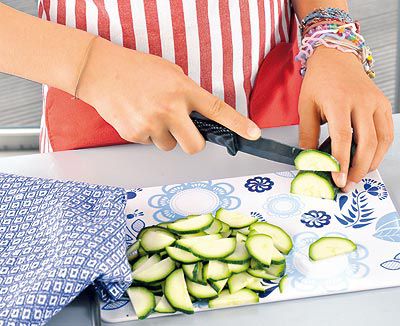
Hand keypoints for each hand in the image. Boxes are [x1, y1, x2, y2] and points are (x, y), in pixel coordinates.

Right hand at [76, 38, 260, 153]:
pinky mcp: (134, 134)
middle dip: (192, 142)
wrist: (100, 71)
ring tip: (149, 113)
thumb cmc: (136, 69)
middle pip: (194, 146)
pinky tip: (137, 116)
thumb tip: (198, 116)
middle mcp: (170, 109)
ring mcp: (151, 124)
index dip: (238, 125)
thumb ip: (187, 94)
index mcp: (183, 90)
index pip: (217, 110)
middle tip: (182, 130)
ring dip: (164, 135)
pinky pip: (149, 143)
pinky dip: (146, 134)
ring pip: (169, 146)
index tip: (253, 134)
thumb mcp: (170, 73)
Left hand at [298, 47, 393, 190]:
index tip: (337, 179)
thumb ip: (307, 134)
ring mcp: (376, 102)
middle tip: (347, 184)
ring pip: (381, 140)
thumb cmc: (320, 81)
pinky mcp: (383, 104)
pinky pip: (387, 132)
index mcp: (338, 101)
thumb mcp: (305, 107)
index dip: (341, 163)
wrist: (336, 58)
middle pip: (367, 143)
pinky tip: (369, 159)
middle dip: (358, 169)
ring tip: (357, 176)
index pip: (342, 138)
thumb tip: (308, 159)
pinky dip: (380, 150)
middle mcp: (361, 102)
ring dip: (371, 163)